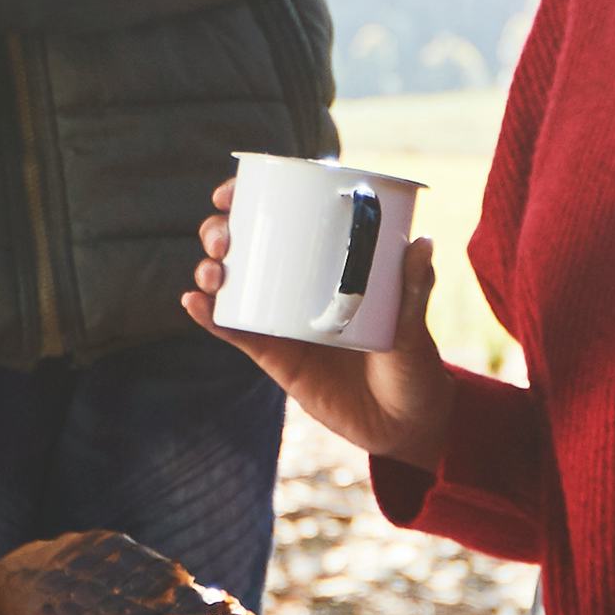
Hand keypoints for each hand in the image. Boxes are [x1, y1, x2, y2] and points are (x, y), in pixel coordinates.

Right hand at [181, 179, 456, 470]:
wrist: (404, 424)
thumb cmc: (414, 366)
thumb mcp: (414, 324)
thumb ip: (413, 289)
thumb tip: (421, 243)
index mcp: (329, 265)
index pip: (286, 219)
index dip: (251, 198)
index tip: (235, 190)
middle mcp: (299, 286)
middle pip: (245, 247)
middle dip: (221, 232)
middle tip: (223, 237)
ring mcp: (281, 320)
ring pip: (232, 285)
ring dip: (210, 270)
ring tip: (213, 271)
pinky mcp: (273, 356)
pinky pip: (234, 331)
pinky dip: (210, 316)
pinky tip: (193, 302)